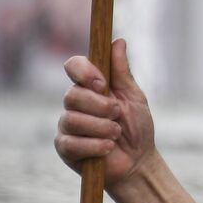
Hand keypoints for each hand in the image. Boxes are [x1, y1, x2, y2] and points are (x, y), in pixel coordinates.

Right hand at [55, 38, 156, 187]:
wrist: (137, 161)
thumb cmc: (137, 128)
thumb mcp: (134, 97)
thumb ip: (122, 72)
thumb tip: (117, 41)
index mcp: (91, 87)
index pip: (73, 66)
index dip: (84, 72)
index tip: (102, 84)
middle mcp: (75, 103)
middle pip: (72, 94)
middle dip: (100, 107)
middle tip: (118, 116)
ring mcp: (67, 124)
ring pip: (72, 119)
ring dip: (101, 128)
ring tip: (116, 134)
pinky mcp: (64, 147)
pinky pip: (71, 142)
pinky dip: (95, 145)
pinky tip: (108, 148)